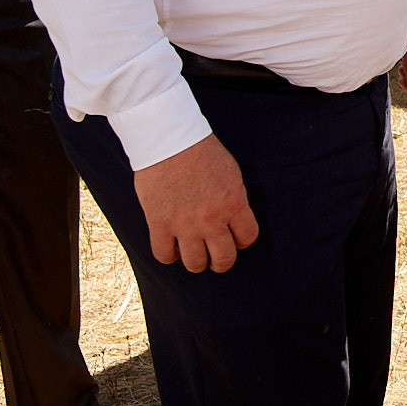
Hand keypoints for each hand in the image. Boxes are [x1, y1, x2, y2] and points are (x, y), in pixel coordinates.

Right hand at [134, 134, 259, 273]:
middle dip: (222, 261)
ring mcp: (184, 224)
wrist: (171, 141)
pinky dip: (169, 256)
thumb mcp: (232, 175)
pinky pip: (164, 255)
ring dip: (197, 263)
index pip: (247, 238)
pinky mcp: (159, 224)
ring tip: (194, 254)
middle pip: (223, 259)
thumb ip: (234, 201)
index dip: (242, 241)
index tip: (235, 238)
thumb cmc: (203, 153)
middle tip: (216, 257)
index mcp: (234, 203)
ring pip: (194, 264)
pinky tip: (172, 247)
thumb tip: (233, 221)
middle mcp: (211, 219)